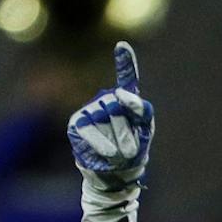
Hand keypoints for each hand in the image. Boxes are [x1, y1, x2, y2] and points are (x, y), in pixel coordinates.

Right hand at [67, 42, 153, 190]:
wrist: (116, 175)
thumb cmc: (133, 151)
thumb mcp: (145, 130)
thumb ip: (142, 108)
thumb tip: (118, 93)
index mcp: (126, 100)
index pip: (126, 77)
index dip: (125, 62)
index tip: (121, 46)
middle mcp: (106, 100)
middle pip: (120, 106)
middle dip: (130, 132)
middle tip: (129, 149)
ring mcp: (90, 110)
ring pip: (108, 118)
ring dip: (118, 142)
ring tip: (118, 153)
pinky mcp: (76, 124)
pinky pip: (91, 130)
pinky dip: (102, 145)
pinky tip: (107, 155)